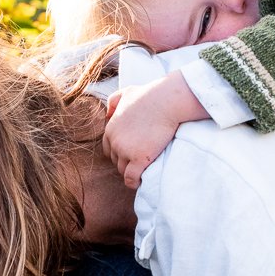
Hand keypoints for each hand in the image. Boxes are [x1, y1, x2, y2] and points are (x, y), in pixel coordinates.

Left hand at [103, 72, 209, 188]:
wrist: (166, 101)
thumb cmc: (149, 95)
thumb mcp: (125, 92)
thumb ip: (113, 102)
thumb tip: (108, 114)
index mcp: (110, 129)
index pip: (108, 149)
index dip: (118, 153)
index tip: (129, 153)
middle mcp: (115, 141)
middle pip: (116, 160)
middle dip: (125, 161)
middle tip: (138, 161)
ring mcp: (126, 151)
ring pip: (123, 170)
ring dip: (131, 172)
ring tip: (142, 170)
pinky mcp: (139, 159)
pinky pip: (131, 178)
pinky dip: (134, 182)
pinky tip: (140, 182)